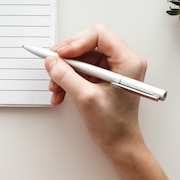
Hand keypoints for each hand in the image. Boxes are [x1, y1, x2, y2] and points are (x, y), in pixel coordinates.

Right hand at [44, 23, 147, 156]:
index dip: (76, 42)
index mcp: (127, 61)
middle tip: (52, 66)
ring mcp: (112, 69)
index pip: (99, 35)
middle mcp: (122, 61)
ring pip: (81, 58)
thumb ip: (66, 76)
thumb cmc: (114, 125)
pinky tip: (60, 93)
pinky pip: (81, 70)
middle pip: (88, 45)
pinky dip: (68, 80)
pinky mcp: (103, 77)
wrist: (120, 145)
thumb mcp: (86, 98)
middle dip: (67, 59)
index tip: (60, 54)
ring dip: (65, 72)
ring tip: (55, 87)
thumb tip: (52, 61)